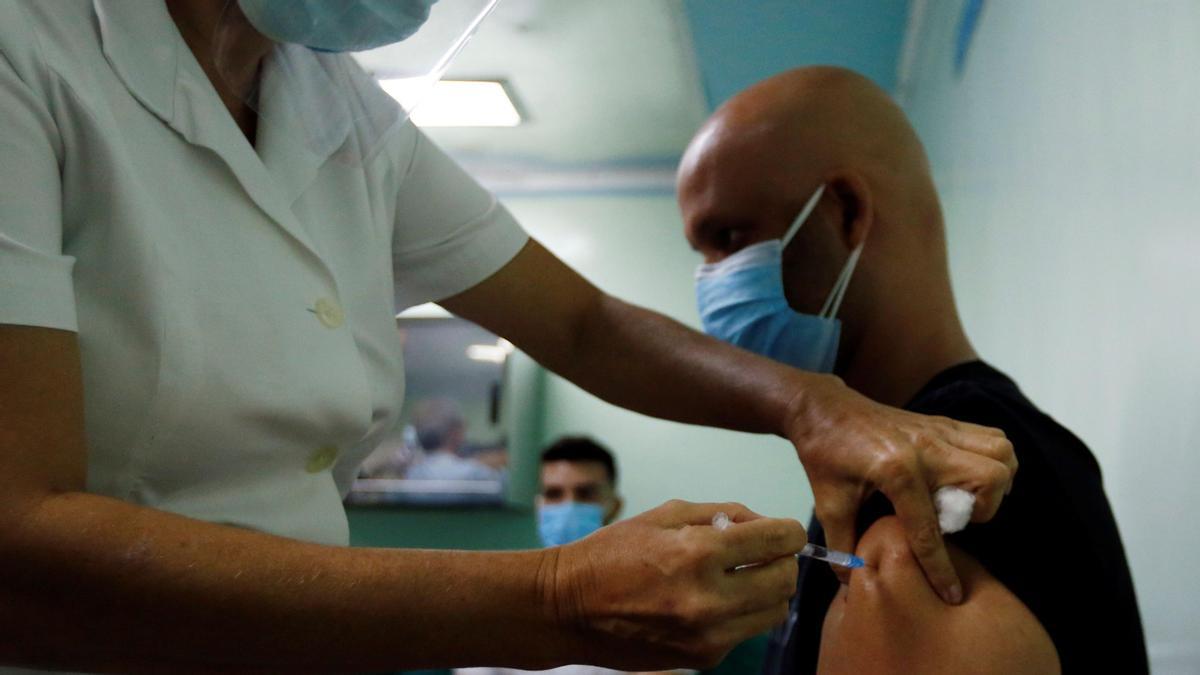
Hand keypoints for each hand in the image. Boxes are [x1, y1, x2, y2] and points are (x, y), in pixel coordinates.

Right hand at [547, 500, 805, 670]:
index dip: (787, 531)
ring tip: (736, 578)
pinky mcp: (703, 658)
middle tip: (758, 553)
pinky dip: (739, 614)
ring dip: (766, 590)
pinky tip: (709, 600)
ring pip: (775, 611)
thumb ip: (722, 513)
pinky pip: (745, 632)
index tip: (780, 530)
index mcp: (699, 554)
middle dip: (780, 561)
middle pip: (786, 580)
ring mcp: (708, 636)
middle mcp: (710, 600)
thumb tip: (764, 524)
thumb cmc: (612, 554)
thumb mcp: (665, 515)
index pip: (779, 540)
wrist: (568, 608)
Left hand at [785, 374, 1015, 604]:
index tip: (950, 592)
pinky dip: (992, 458)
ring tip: (968, 497)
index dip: (940, 567)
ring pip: (1001, 451)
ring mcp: (938, 430)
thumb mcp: (828, 502)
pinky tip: (967, 476)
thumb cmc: (823, 454)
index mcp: (896, 470)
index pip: (930, 528)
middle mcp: (926, 447)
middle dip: (984, 509)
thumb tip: (851, 578)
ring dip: (995, 481)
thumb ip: (843, 543)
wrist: (822, 409)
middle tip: (958, 518)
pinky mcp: (942, 422)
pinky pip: (990, 437)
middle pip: (991, 477)